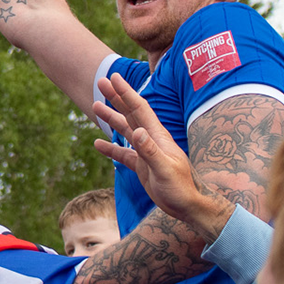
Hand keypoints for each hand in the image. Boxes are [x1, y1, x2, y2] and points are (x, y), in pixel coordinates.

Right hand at [92, 72, 230, 246]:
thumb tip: (136, 132)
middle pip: (131, 113)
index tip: (114, 78)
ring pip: (125, 129)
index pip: (139, 109)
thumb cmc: (180, 188)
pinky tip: (97, 144)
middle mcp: (151, 140)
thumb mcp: (164, 169)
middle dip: (116, 97)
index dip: (126, 92)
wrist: (188, 205)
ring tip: (96, 105)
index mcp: (157, 136)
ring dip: (111, 117)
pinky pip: (122, 153)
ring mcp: (145, 152)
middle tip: (101, 81)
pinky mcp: (141, 165)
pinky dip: (110, 147)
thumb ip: (150, 151)